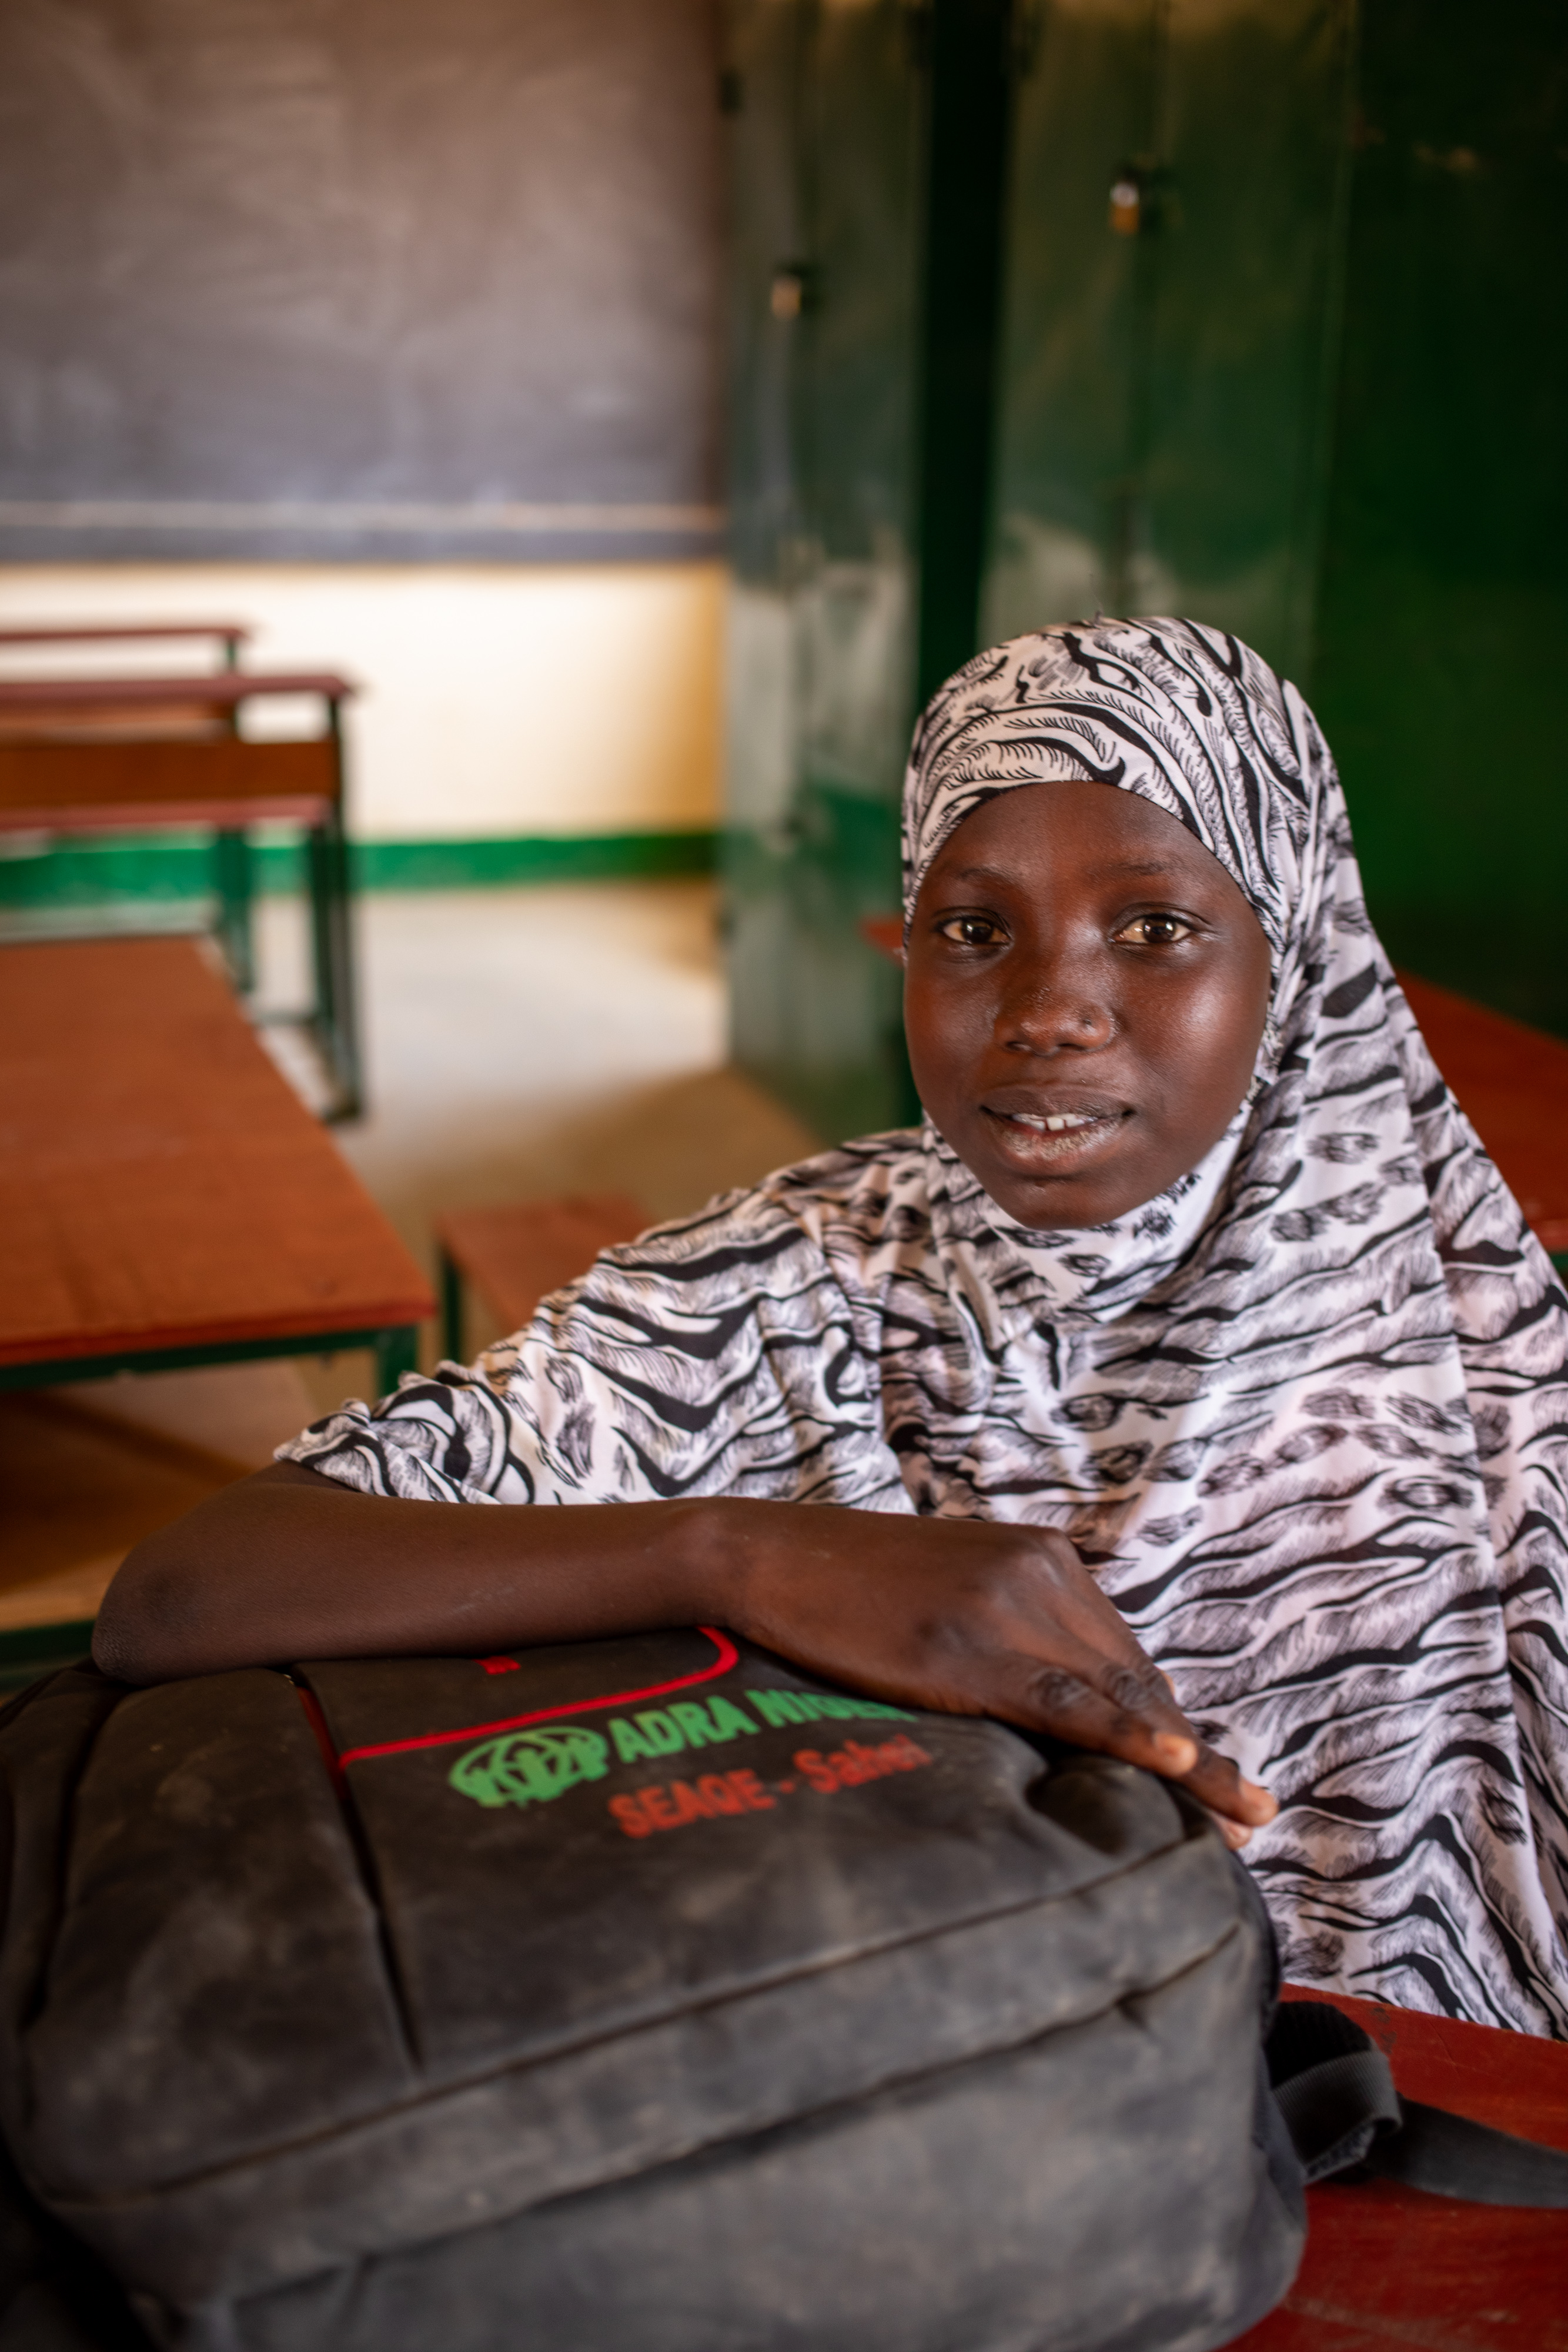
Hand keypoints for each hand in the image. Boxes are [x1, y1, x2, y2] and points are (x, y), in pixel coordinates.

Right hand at [711, 1503, 1276, 1840]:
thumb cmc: (845, 1589)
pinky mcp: (968, 1645)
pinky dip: (1127, 1734)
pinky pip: (1066, 1698)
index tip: (1212, 1780)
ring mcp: (1006, 1605)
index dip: (1172, 1725)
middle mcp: (1040, 1572)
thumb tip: (1051, 1711)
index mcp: (1042, 1559)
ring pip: (1117, 1694)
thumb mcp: (948, 1599)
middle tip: (1247, 1820)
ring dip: (1188, 1762)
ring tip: (1244, 1818)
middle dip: (1190, 1753)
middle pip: (1135, 1679)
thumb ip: (1007, 1635)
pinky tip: (1176, 1762)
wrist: (766, 1555)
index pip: (1125, 1656)